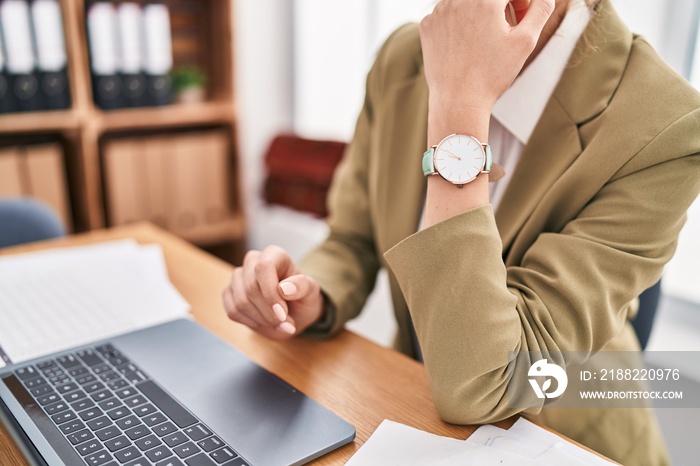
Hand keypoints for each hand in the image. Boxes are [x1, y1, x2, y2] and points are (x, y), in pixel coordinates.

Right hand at [222, 246, 324, 340]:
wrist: (295, 312)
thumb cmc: (303, 298)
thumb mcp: (311, 292)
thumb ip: (302, 286)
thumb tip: (284, 288)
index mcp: (274, 254)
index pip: (263, 267)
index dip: (270, 293)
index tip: (283, 313)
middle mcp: (253, 261)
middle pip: (251, 288)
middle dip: (269, 313)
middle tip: (287, 324)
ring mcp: (238, 277)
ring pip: (241, 302)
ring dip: (262, 320)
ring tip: (279, 324)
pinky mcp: (229, 293)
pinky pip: (233, 311)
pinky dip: (251, 323)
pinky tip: (265, 322)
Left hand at [420, 0, 554, 115]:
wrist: (458, 100)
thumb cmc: (493, 73)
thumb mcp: (526, 40)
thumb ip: (540, 9)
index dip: (520, 2)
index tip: (519, 19)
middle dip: (500, 6)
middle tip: (503, 29)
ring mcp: (439, 11)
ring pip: (466, 2)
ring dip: (478, 13)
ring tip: (483, 42)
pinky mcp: (427, 25)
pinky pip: (447, 15)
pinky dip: (458, 25)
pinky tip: (464, 47)